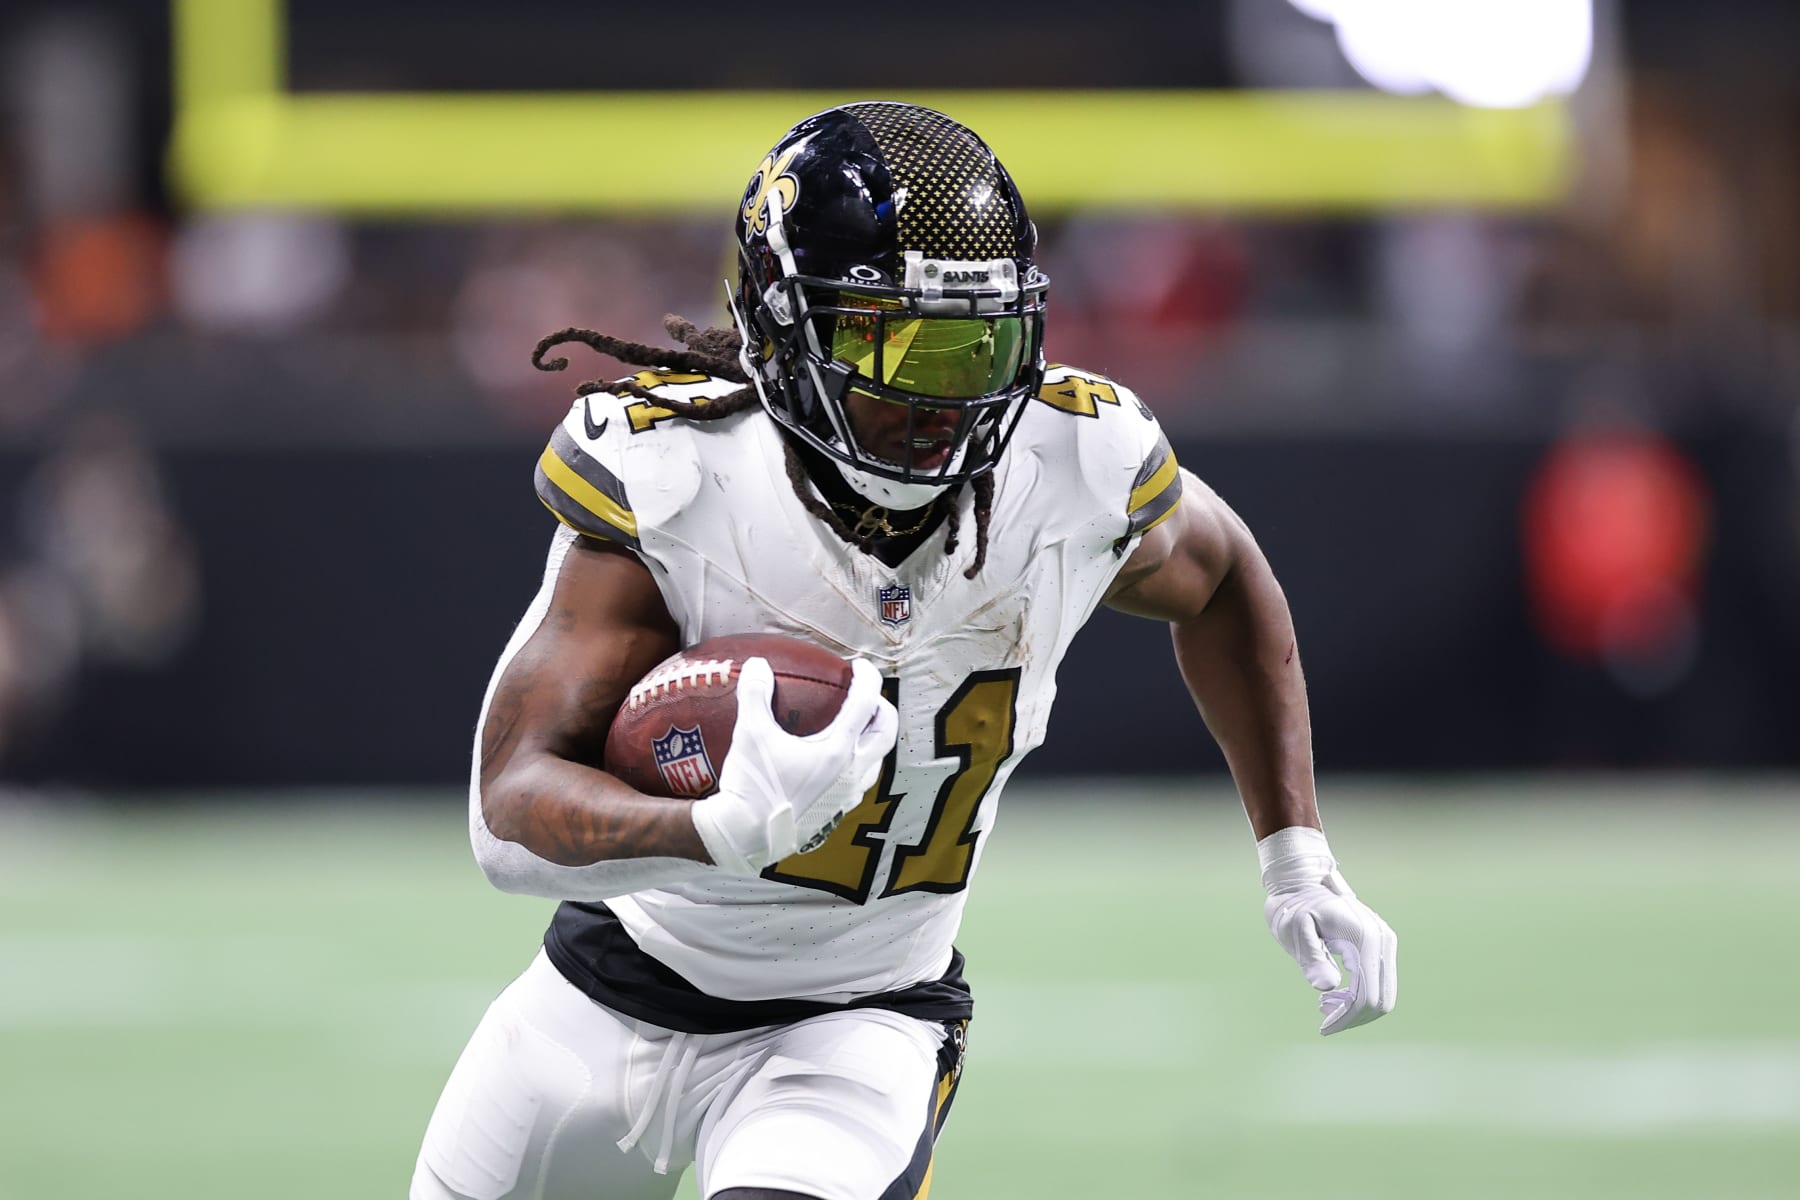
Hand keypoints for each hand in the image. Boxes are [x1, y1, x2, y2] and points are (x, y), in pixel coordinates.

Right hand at [691, 656, 896, 875]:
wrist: (745, 837)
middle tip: (867, 696)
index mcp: (838, 751)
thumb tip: (758, 664)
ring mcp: (847, 796)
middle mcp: (851, 773)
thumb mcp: (749, 733)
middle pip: (886, 733)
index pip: (866, 703)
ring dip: (873, 740)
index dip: (867, 678)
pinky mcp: (837, 814)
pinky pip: (859, 783)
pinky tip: (835, 763)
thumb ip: (754, 694)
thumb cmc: (752, 786)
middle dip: (883, 709)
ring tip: (857, 728)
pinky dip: (857, 764)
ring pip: (876, 762)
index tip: (857, 666)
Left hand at [1258, 827, 1397, 1035]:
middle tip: (1323, 1020)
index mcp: (1365, 939)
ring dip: (1357, 1008)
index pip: (1367, 995)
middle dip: (1354, 1018)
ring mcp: (1385, 941)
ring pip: (1384, 994)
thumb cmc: (1293, 907)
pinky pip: (1379, 981)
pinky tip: (1333, 994)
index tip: (1323, 1028)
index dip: (1347, 1018)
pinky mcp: (1381, 944)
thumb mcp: (1296, 932)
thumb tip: (1327, 988)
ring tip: (1323, 1004)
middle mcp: (1383, 940)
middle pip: (1382, 1000)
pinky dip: (1360, 995)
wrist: (1301, 881)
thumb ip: (1312, 958)